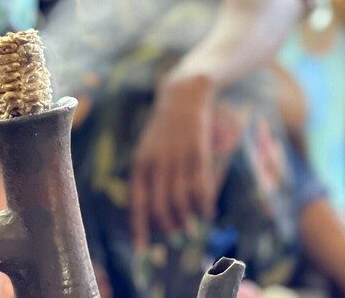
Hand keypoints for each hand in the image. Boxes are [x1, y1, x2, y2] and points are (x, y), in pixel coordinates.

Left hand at [130, 74, 215, 248]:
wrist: (183, 94)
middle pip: (161, 206)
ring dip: (187, 217)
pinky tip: (206, 210)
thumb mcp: (149, 148)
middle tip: (177, 231)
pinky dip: (202, 203)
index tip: (142, 249)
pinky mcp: (198, 152)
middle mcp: (157, 163)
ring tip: (192, 222)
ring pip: (181, 200)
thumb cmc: (165, 126)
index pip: (137, 203)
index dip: (140, 228)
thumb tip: (150, 208)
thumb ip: (148, 175)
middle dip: (169, 224)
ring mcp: (177, 158)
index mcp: (140, 163)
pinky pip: (199, 186)